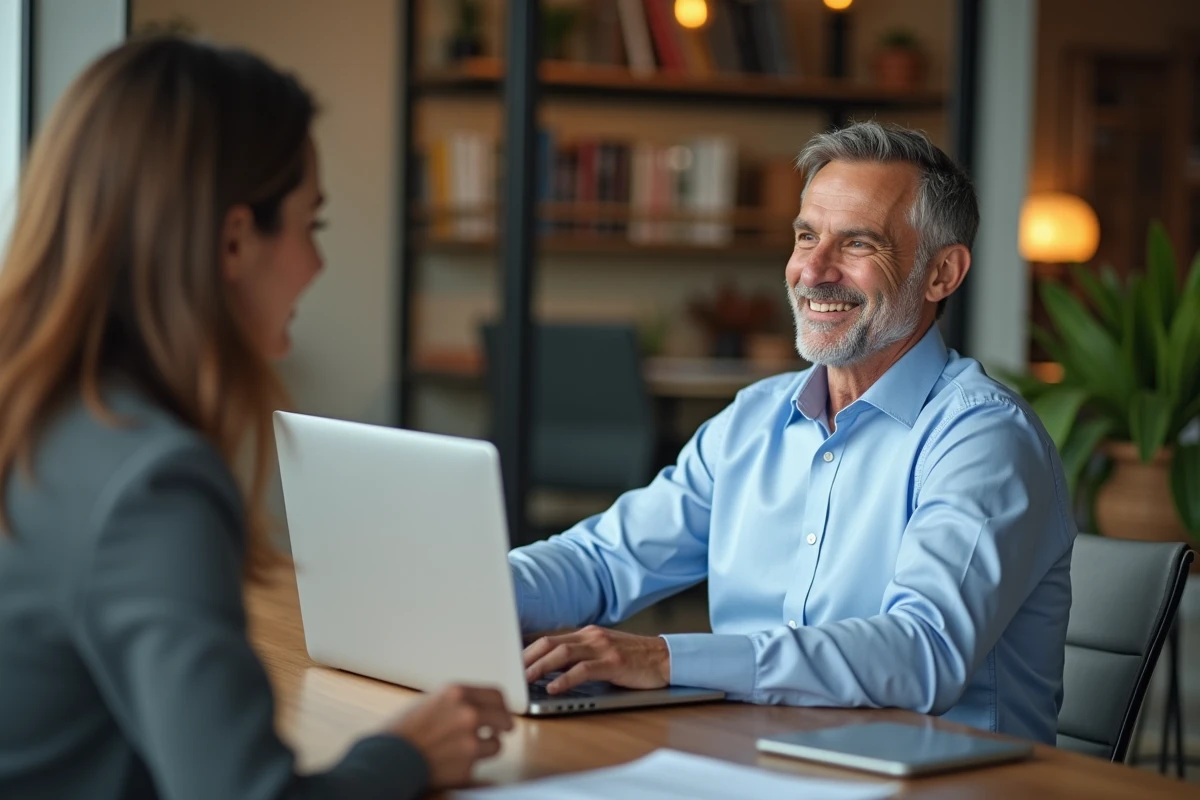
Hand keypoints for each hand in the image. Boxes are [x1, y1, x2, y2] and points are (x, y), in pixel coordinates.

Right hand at [386, 684, 513, 789]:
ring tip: (470, 749)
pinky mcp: (467, 766)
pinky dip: (470, 765)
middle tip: (502, 730)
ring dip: (487, 746)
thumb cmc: (401, 731)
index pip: (496, 694)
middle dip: (504, 726)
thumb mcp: (429, 702)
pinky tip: (453, 762)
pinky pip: (479, 765)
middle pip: (503, 718)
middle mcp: (467, 714)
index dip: (502, 705)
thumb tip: (478, 705)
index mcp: (456, 693)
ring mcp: (469, 741)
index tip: (502, 711)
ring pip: (496, 744)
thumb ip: (455, 702)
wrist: (388, 759)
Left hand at [523, 625, 669, 693]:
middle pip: (550, 643)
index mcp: (586, 634)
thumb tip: (550, 672)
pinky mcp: (613, 662)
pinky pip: (583, 670)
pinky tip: (553, 688)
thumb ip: (580, 658)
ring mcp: (602, 648)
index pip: (549, 639)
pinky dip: (565, 679)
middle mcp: (591, 637)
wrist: (665, 659)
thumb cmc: (633, 660)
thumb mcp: (603, 652)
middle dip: (527, 658)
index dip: (527, 651)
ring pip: (562, 654)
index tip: (511, 664)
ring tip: (525, 680)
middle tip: (510, 672)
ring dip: (540, 667)